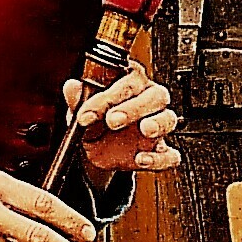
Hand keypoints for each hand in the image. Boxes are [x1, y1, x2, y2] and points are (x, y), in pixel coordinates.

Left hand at [66, 62, 181, 180]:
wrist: (97, 149)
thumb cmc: (96, 120)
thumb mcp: (82, 110)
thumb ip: (78, 99)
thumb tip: (72, 87)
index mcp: (131, 84)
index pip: (127, 82)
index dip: (108, 96)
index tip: (88, 113)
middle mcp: (148, 101)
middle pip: (155, 96)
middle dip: (134, 108)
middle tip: (113, 120)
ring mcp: (157, 126)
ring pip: (168, 119)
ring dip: (157, 124)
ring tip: (145, 130)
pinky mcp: (159, 151)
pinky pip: (170, 154)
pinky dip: (159, 158)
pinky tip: (142, 159)